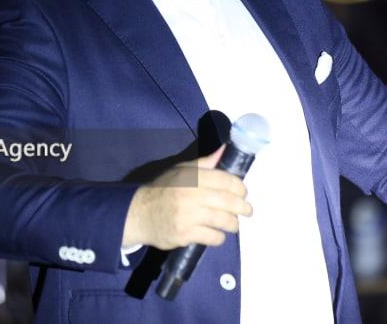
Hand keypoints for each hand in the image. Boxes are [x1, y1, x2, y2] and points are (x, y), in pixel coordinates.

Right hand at [122, 147, 252, 249]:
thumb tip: (224, 150)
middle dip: (243, 208)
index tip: (243, 193)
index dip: (240, 188)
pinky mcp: (185, 234)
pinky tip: (217, 234)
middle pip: (228, 202)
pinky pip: (212, 237)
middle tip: (247, 211)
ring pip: (223, 221)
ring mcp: (189, 216)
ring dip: (233, 224)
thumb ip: (205, 163)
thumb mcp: (181, 171)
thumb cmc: (163, 190)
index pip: (226, 180)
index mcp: (193, 177)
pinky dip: (219, 237)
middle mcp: (192, 195)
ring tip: (234, 224)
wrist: (139, 213)